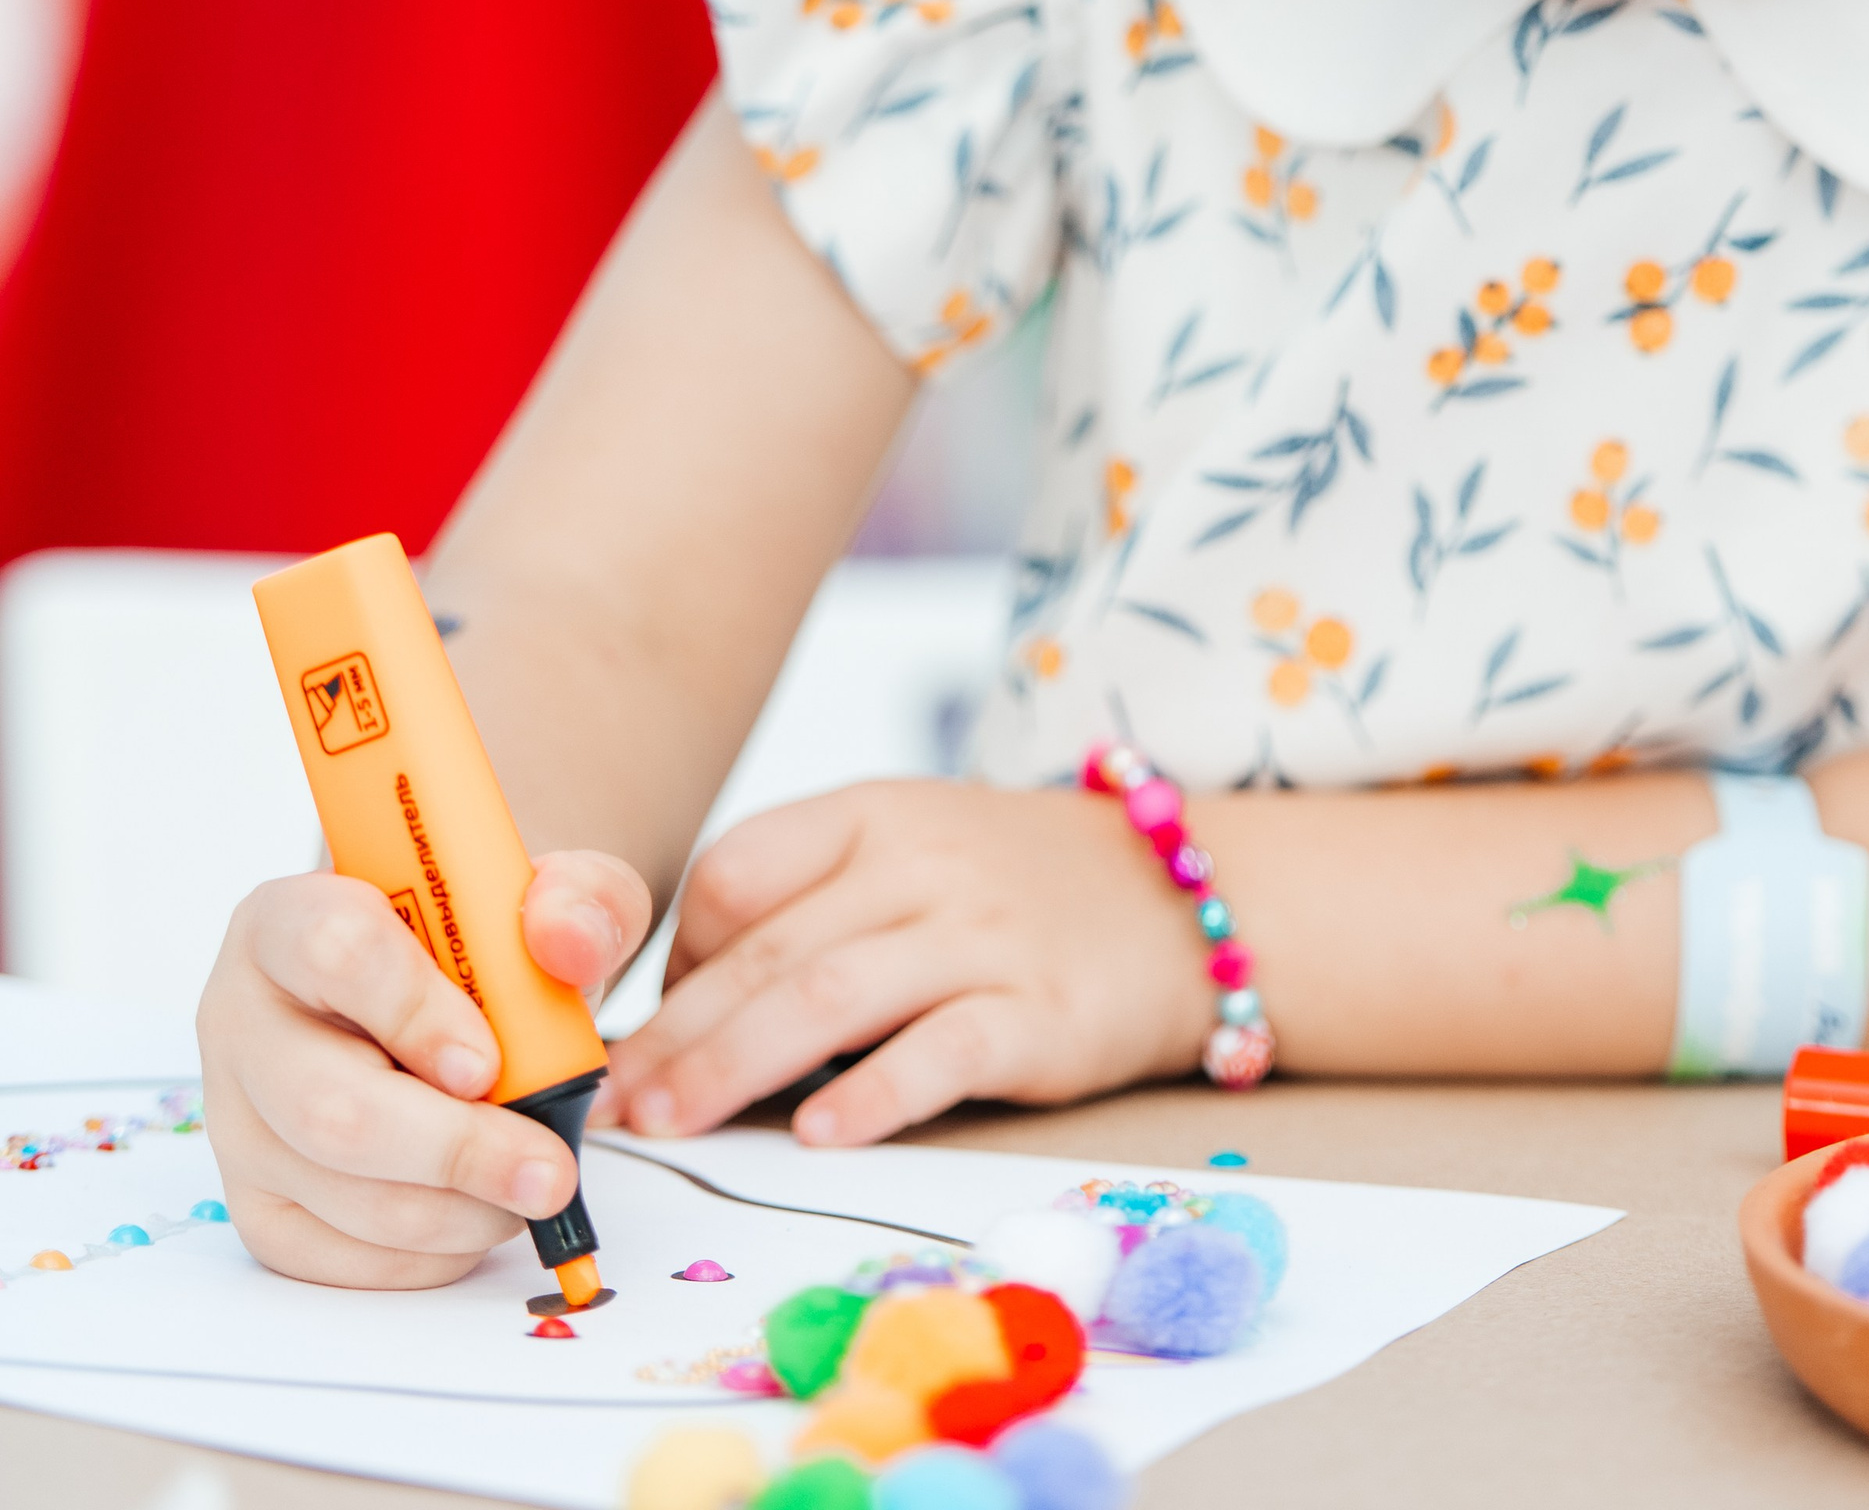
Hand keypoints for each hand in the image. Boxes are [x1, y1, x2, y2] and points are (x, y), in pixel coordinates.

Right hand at [199, 850, 650, 1287]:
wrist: (446, 990)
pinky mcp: (258, 1203)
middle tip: (549, 1169)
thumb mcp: (549, 895)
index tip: (489, 1061)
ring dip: (455, 1208)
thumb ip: (580, 900)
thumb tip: (567, 941)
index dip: (414, 1010)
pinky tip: (480, 1214)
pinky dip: (426, 1253)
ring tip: (532, 1183)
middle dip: (454, 1148)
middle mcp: (243, 1018)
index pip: (334, 951)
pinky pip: (332, 1254)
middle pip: (326, 1103)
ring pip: (337, 1189)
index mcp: (291, 918)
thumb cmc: (483, 942)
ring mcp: (238, 1120)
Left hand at [602, 780, 1205, 1145]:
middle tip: (610, 1107)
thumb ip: (809, 911)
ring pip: (830, 997)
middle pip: (768, 948)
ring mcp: (983, 934)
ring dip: (733, 1067)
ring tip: (672, 1125)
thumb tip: (679, 1015)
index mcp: (872, 815)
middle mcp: (922, 862)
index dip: (677, 953)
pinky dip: (872, 1092)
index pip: (738, 869)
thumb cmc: (1010, 891)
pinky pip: (941, 1051)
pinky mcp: (1038, 1012)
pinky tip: (819, 1133)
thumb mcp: (908, 856)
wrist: (1177, 899)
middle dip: (674, 1033)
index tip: (643, 1027)